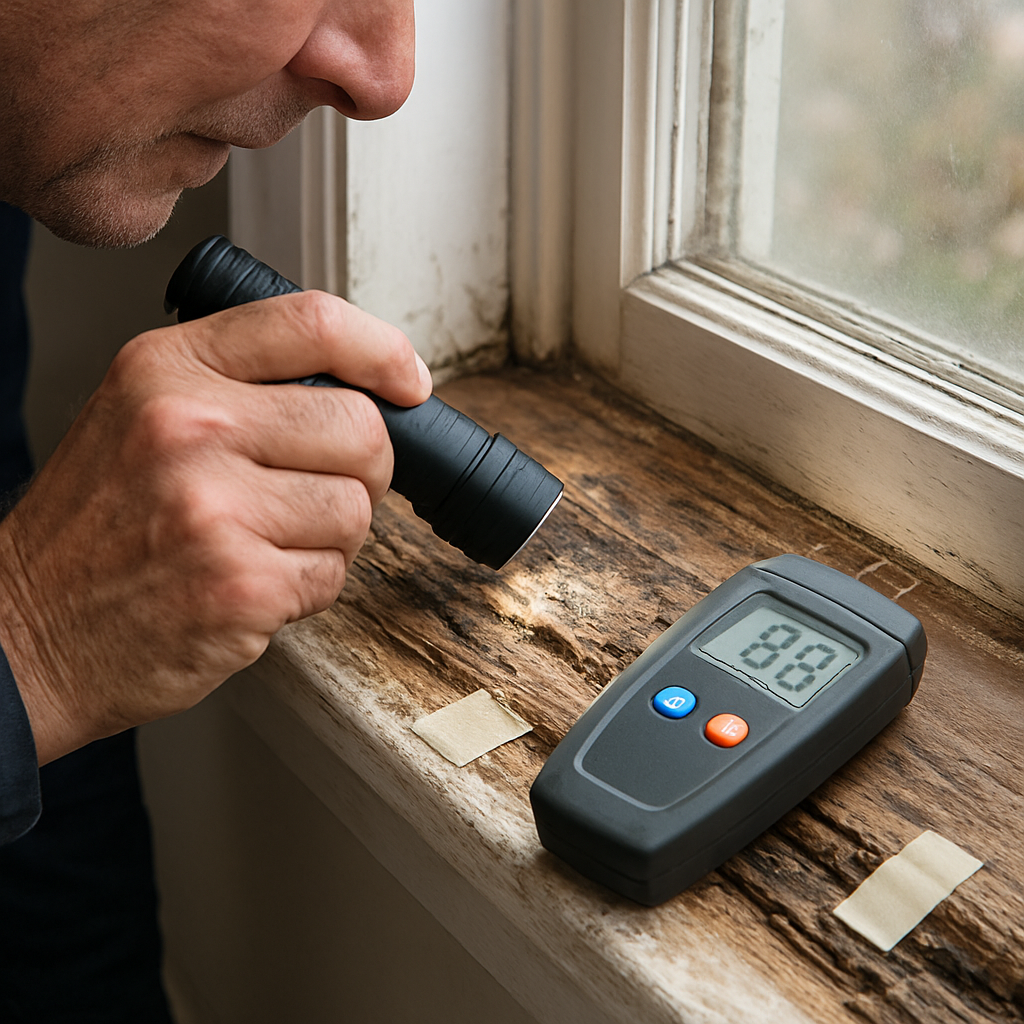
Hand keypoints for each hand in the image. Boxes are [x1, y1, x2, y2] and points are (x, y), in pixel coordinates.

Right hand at [0, 291, 431, 763]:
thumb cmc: (96, 525)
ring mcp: (215, 511)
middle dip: (361, 468)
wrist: (28, 631)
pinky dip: (307, 587)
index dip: (382, 350)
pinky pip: (333, 575)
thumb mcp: (142, 413)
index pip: (311, 323)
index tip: (409, 381)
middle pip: (362, 429)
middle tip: (315, 490)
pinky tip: (250, 584)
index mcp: (168, 369)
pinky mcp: (240, 587)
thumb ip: (242, 386)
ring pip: (356, 509)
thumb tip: (366, 388)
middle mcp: (190, 428)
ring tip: (263, 543)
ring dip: (329, 536)